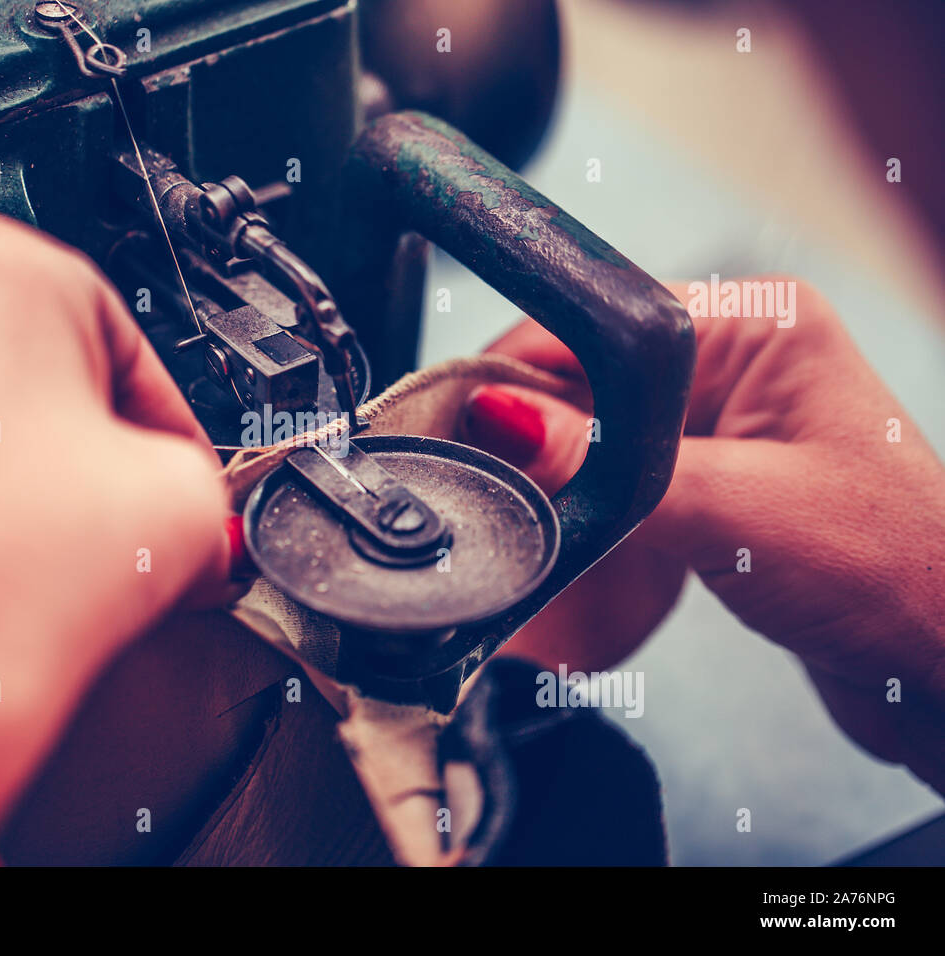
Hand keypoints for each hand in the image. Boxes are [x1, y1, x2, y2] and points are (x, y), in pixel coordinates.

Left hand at [0, 210, 228, 858]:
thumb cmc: (26, 577)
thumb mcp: (190, 493)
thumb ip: (198, 462)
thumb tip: (180, 481)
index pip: (118, 331)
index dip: (160, 412)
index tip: (168, 461)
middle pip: (29, 354)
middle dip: (80, 427)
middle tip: (115, 494)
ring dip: (12, 451)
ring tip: (48, 528)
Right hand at [464, 279, 944, 789]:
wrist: (943, 668)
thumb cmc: (889, 572)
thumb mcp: (727, 507)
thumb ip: (603, 462)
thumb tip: (496, 417)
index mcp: (758, 326)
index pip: (603, 321)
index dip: (523, 364)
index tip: (459, 414)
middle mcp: (739, 361)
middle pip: (592, 372)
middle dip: (535, 424)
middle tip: (486, 476)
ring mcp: (727, 422)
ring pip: (600, 428)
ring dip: (563, 469)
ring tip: (526, 507)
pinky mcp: (716, 479)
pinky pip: (622, 473)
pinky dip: (589, 501)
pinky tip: (570, 529)